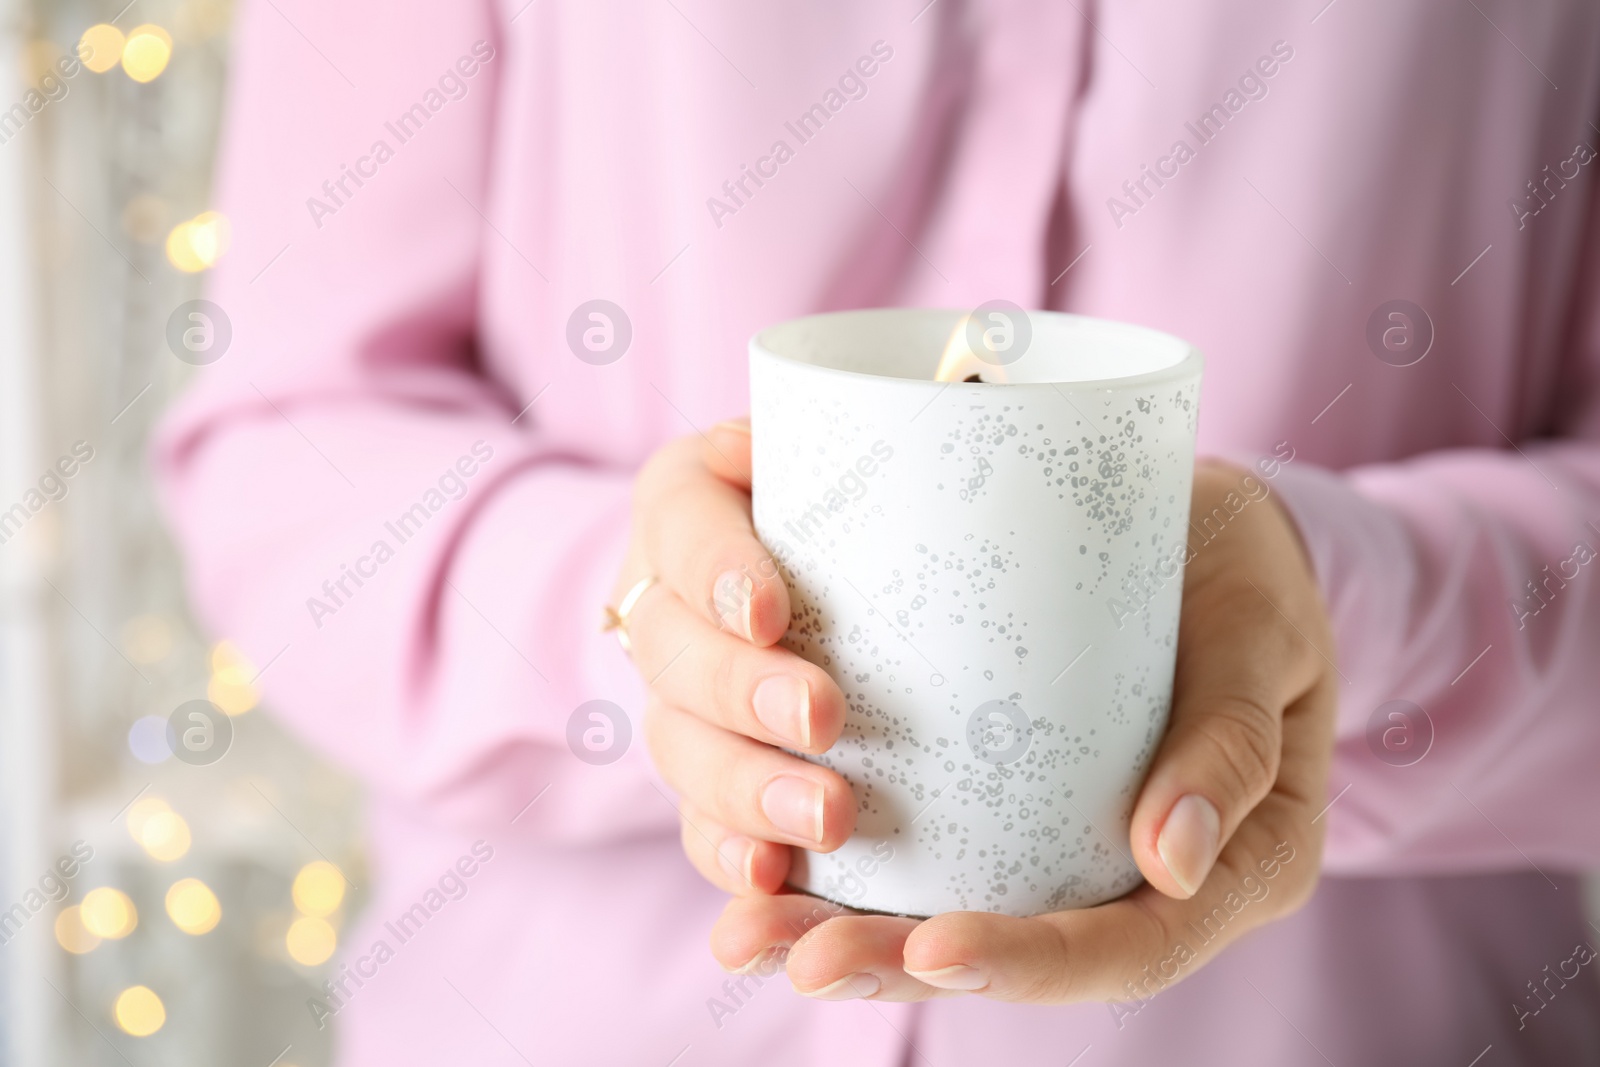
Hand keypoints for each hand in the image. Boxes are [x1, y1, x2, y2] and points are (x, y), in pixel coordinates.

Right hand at [613, 420, 853, 894]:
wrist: (810, 576)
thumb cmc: (851, 496)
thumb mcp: (846, 446)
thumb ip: (858, 434)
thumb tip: (855, 428)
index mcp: (686, 504)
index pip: (681, 523)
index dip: (714, 568)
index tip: (767, 610)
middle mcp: (663, 601)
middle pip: (672, 650)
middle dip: (741, 691)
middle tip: (822, 717)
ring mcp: (674, 697)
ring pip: (678, 746)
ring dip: (744, 787)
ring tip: (823, 818)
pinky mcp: (702, 774)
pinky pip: (695, 822)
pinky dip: (729, 854)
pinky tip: (772, 876)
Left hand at [705, 460, 1339, 1003]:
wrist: (1202, 536)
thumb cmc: (1245, 579)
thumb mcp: (1262, 634)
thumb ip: (1234, 738)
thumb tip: (1173, 859)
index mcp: (1233, 868)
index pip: (1134, 946)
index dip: (1033, 962)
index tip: (931, 946)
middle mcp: (1141, 878)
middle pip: (1020, 951)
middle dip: (898, 963)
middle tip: (800, 960)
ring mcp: (1065, 846)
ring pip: (951, 914)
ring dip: (842, 930)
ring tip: (748, 934)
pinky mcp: (1002, 803)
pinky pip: (922, 854)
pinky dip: (837, 867)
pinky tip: (755, 863)